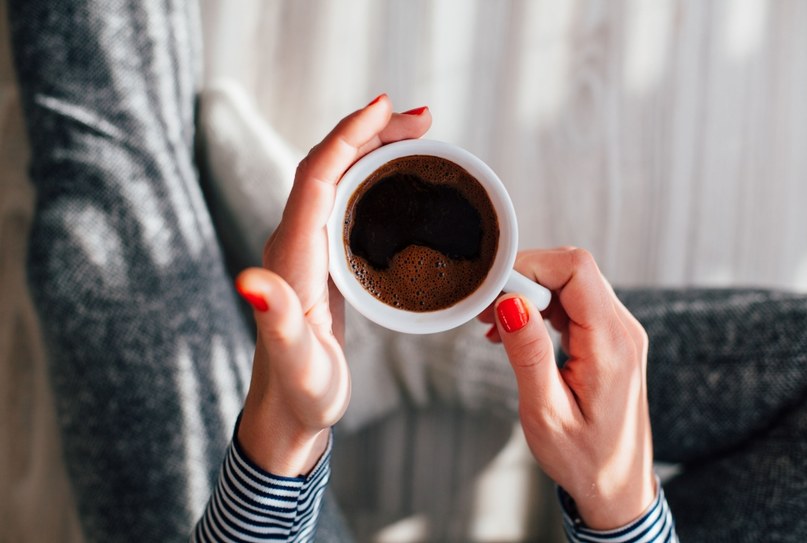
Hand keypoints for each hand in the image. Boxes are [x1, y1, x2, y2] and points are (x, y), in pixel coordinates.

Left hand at [235, 95, 430, 475]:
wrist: (288, 415)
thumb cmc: (300, 394)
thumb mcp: (296, 363)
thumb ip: (278, 323)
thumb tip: (251, 281)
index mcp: (293, 256)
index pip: (317, 176)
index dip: (349, 136)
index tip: (387, 108)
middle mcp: (294, 243)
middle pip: (327, 166)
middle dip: (369, 132)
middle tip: (421, 119)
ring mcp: (306, 251)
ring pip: (336, 179)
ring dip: (372, 149)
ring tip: (415, 137)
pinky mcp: (320, 262)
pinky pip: (343, 201)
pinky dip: (371, 177)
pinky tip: (394, 181)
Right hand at [480, 248, 654, 529]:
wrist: (618, 488)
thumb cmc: (584, 459)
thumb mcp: (546, 412)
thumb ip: (529, 354)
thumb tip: (510, 303)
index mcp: (611, 345)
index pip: (576, 270)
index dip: (530, 267)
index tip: (493, 292)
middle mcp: (622, 330)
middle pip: (573, 270)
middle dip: (525, 278)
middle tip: (487, 311)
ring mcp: (619, 333)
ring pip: (572, 283)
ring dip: (530, 294)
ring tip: (495, 325)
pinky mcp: (609, 339)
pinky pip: (574, 303)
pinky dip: (541, 309)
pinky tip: (517, 332)